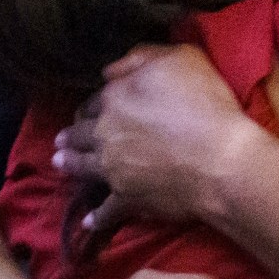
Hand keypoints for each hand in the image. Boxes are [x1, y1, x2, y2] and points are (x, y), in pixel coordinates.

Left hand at [54, 44, 263, 228]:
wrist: (219, 160)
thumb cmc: (205, 104)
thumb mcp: (179, 59)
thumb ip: (141, 57)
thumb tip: (110, 69)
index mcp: (115, 98)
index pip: (96, 100)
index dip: (93, 106)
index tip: (87, 111)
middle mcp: (105, 133)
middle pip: (81, 133)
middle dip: (71, 135)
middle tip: (61, 140)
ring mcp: (112, 168)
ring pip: (82, 167)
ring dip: (69, 165)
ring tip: (58, 164)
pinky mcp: (126, 199)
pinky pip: (106, 210)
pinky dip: (97, 217)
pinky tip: (89, 221)